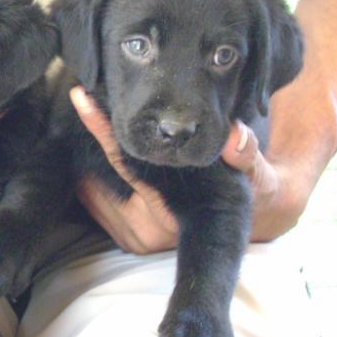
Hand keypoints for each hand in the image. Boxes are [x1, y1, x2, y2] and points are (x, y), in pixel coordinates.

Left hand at [70, 86, 302, 253]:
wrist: (243, 225)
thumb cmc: (248, 190)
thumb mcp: (254, 172)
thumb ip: (245, 155)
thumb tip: (236, 139)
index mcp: (173, 209)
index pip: (126, 161)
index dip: (103, 129)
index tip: (82, 98)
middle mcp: (149, 226)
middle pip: (101, 174)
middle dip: (88, 140)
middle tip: (81, 98)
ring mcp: (135, 235)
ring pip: (93, 192)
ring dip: (85, 160)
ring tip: (87, 118)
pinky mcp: (127, 238)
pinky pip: (96, 206)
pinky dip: (90, 181)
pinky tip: (92, 155)